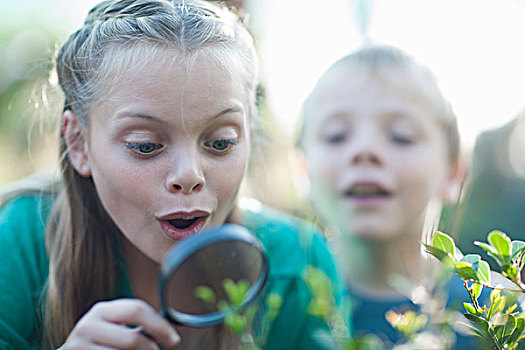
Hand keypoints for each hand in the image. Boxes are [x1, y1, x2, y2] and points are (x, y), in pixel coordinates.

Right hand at [59, 299, 179, 349]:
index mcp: (102, 310)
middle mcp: (88, 325)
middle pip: (132, 338)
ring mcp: (79, 346)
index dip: (159, 326)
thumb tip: (170, 333)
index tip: (174, 339)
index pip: (136, 309)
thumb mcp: (114, 327)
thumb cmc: (101, 343)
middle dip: (152, 348)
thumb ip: (136, 325)